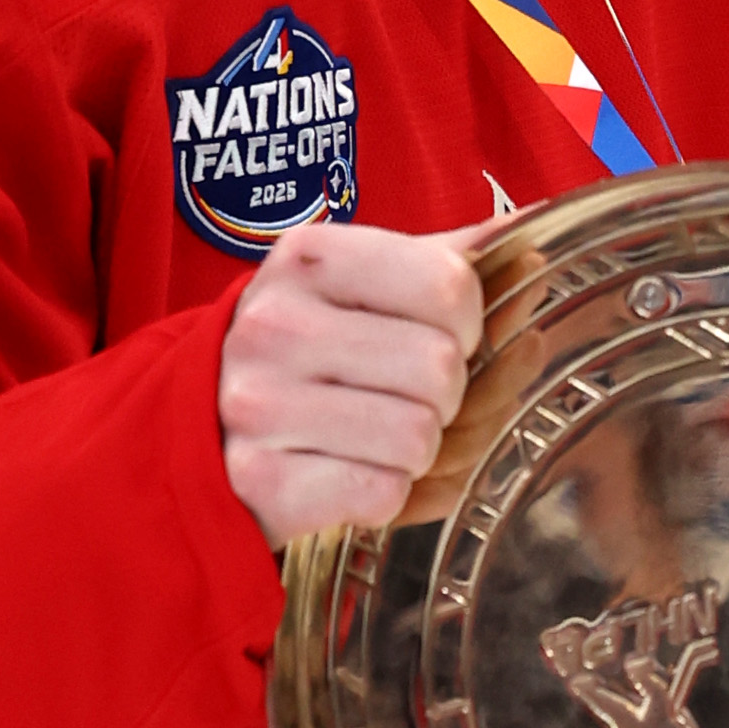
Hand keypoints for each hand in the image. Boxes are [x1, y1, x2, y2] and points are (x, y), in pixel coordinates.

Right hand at [220, 217, 484, 549]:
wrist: (197, 426)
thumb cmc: (304, 348)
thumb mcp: (359, 283)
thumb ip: (444, 260)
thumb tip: (532, 233)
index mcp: (309, 255)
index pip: (451, 285)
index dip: (471, 323)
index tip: (445, 335)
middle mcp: (276, 324)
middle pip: (443, 368)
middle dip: (447, 395)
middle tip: (408, 396)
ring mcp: (260, 405)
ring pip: (419, 438)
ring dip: (419, 449)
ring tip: (378, 435)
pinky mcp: (260, 481)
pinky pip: (383, 494)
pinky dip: (386, 493)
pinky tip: (353, 471)